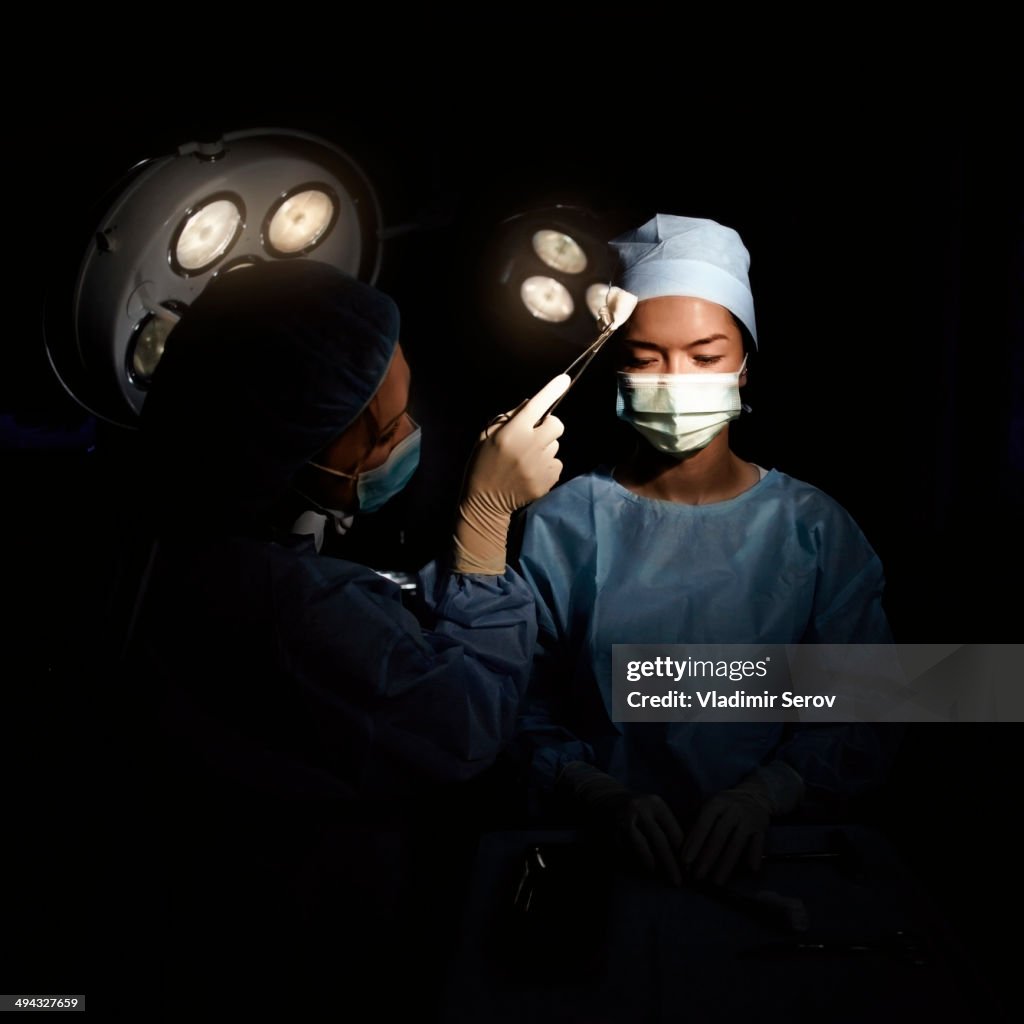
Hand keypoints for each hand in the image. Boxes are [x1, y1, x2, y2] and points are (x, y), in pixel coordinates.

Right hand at [465, 374, 569, 513]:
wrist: (486, 501)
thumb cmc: (483, 463)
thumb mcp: (486, 436)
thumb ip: (509, 418)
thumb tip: (531, 403)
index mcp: (513, 433)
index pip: (537, 406)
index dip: (552, 390)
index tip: (564, 380)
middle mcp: (531, 447)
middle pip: (557, 425)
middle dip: (549, 426)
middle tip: (534, 435)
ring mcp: (541, 465)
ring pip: (556, 446)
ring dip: (545, 448)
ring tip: (527, 459)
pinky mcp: (549, 480)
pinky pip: (556, 464)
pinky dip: (547, 465)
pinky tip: (531, 472)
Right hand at [556, 761, 683, 885]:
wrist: (605, 799)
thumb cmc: (638, 811)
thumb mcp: (654, 812)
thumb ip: (669, 830)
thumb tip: (685, 862)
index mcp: (655, 803)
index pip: (673, 831)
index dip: (683, 853)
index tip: (689, 871)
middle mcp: (639, 809)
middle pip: (659, 841)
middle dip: (670, 864)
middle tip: (677, 883)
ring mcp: (622, 820)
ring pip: (641, 850)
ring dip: (652, 868)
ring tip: (659, 879)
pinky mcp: (610, 832)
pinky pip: (625, 855)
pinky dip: (634, 867)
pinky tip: (641, 874)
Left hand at [681, 787, 770, 885]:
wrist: (754, 794)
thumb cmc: (725, 806)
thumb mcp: (710, 807)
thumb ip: (698, 825)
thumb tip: (683, 850)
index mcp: (716, 803)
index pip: (703, 824)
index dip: (694, 843)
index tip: (686, 861)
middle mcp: (733, 809)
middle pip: (719, 836)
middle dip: (708, 857)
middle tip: (698, 875)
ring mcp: (748, 818)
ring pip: (737, 843)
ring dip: (727, 864)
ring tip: (717, 881)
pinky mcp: (762, 827)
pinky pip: (758, 843)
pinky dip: (755, 855)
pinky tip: (751, 870)